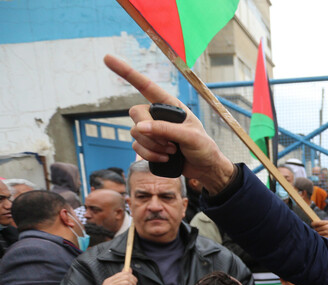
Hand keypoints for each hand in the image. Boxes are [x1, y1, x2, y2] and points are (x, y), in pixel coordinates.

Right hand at [103, 55, 234, 193]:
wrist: (205, 168)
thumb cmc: (203, 148)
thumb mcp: (190, 136)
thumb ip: (166, 130)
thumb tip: (140, 128)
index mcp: (170, 105)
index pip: (146, 86)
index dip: (126, 72)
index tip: (108, 58)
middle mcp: (158, 115)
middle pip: (136, 114)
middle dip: (150, 131)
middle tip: (171, 144)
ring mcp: (152, 131)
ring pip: (135, 133)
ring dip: (153, 146)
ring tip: (172, 151)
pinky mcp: (148, 145)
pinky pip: (136, 148)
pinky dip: (149, 155)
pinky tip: (165, 158)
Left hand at [312, 220, 327, 256]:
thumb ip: (325, 223)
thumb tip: (316, 224)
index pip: (317, 222)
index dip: (313, 224)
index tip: (312, 224)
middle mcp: (327, 227)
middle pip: (316, 228)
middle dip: (316, 229)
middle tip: (318, 230)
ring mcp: (327, 233)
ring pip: (318, 233)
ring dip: (318, 234)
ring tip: (321, 234)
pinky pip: (321, 237)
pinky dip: (320, 237)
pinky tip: (322, 237)